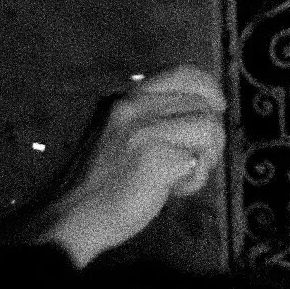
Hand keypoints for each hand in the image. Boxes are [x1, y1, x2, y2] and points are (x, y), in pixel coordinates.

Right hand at [30, 67, 227, 265]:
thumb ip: (156, 118)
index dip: (209, 91)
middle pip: (204, 106)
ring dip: (204, 160)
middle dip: (209, 139)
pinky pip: (199, 162)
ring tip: (175, 177)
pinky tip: (169, 190)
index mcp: (125, 97)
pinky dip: (193, 182)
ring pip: (209, 130)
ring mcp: (142, 129)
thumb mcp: (124, 134)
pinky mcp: (154, 157)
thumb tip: (209, 110)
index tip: (215, 112)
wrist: (74, 215)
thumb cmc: (106, 181)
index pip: (184, 74)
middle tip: (187, 162)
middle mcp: (132, 105)